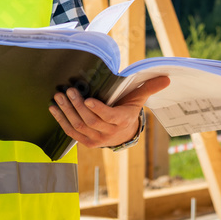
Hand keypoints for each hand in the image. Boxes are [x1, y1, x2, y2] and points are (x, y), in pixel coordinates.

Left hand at [49, 76, 169, 148]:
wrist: (124, 132)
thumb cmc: (129, 109)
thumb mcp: (140, 98)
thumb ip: (150, 87)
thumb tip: (167, 77)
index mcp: (122, 120)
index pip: (109, 117)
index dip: (98, 110)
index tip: (88, 99)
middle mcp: (109, 133)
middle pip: (90, 120)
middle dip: (77, 106)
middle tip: (68, 90)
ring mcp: (97, 139)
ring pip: (79, 126)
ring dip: (67, 112)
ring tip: (59, 96)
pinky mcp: (86, 142)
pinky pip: (71, 133)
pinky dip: (61, 121)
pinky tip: (54, 109)